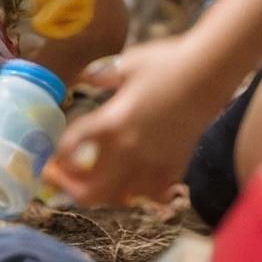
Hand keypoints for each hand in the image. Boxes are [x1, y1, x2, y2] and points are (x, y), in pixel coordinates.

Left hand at [43, 35, 232, 206]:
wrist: (210, 72)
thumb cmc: (167, 62)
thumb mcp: (126, 63)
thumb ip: (101, 75)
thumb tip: (87, 77)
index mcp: (112, 121)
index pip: (72, 149)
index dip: (57, 157)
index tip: (51, 158)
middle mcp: (130, 148)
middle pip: (92, 192)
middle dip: (70, 189)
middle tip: (59, 178)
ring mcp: (154, 161)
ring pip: (121, 199)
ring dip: (101, 193)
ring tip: (91, 180)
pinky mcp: (175, 166)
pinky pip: (150, 194)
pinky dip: (136, 193)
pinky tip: (128, 182)